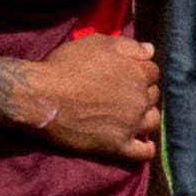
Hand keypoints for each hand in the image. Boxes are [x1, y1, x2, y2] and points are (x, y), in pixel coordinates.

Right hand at [15, 33, 160, 164]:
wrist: (41, 97)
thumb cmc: (65, 66)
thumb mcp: (96, 43)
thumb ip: (127, 45)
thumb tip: (150, 50)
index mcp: (137, 73)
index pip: (153, 71)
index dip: (140, 71)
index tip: (126, 74)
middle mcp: (139, 99)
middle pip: (154, 95)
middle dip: (142, 92)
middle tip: (124, 94)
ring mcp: (131, 125)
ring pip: (153, 121)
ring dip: (146, 117)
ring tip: (131, 116)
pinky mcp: (118, 147)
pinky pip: (143, 152)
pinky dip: (145, 148)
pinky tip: (140, 143)